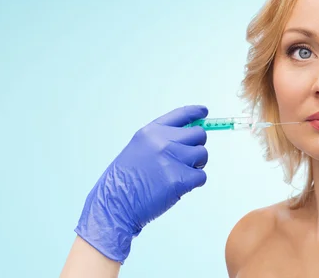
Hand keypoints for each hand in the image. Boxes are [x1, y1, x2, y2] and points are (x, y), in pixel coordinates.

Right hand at [74, 105, 208, 263]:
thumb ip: (161, 140)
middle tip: (185, 161)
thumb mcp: (138, 149)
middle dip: (196, 146)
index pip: (181, 115)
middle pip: (199, 134)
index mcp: (151, 132)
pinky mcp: (180, 180)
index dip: (195, 112)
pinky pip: (201, 176)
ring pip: (203, 154)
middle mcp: (163, 141)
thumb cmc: (125, 181)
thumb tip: (190, 136)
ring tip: (176, 175)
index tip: (204, 112)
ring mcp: (173, 159)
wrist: (114, 206)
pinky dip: (194, 183)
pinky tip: (177, 188)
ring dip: (196, 165)